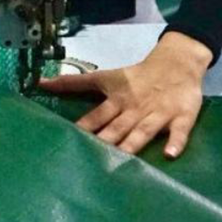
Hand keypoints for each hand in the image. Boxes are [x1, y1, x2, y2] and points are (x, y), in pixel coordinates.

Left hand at [39, 32, 210, 158]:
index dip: (84, 125)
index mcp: (116, 98)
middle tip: (92, 156)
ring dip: (133, 144)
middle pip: (118, 126)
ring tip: (123, 158)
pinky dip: (175, 141)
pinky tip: (169, 154)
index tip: (69, 138)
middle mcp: (135, 107)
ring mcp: (159, 112)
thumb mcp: (105, 77)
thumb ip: (73, 83)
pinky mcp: (181, 116)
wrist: (176, 63)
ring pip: (144, 131)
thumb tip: (40, 83)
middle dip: (106, 140)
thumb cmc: (136, 76)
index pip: (97, 114)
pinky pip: (179, 131)